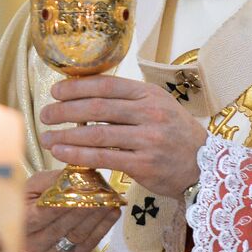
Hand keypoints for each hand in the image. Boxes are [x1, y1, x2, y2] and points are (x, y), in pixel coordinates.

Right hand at [21, 170, 120, 251]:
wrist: (27, 227)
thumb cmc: (27, 203)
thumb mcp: (31, 186)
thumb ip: (51, 180)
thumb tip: (76, 175)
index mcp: (22, 223)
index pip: (46, 211)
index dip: (67, 199)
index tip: (85, 185)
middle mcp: (34, 243)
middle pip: (64, 225)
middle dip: (87, 206)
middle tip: (104, 191)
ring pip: (79, 234)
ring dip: (98, 216)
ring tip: (111, 199)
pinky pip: (88, 244)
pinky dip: (103, 227)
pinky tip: (112, 213)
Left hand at [38, 74, 206, 198]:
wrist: (206, 166)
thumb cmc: (176, 135)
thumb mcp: (159, 107)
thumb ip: (129, 101)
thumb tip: (86, 94)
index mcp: (150, 94)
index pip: (106, 85)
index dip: (76, 87)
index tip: (56, 91)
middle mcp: (149, 113)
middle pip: (97, 107)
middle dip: (64, 110)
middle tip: (44, 114)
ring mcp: (147, 139)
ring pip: (97, 133)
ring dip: (66, 135)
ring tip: (46, 137)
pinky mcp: (143, 164)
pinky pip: (104, 157)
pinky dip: (78, 154)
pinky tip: (62, 153)